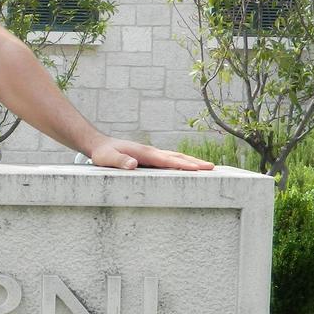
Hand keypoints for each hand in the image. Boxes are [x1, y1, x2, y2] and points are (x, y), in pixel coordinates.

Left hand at [84, 137, 215, 171]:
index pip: (168, 160)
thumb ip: (119, 162)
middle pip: (178, 157)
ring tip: (208, 168)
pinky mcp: (150, 157)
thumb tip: (133, 164)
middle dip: (195, 163)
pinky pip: (170, 160)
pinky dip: (182, 162)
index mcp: (145, 153)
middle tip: (213, 168)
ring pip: (176, 157)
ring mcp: (152, 154)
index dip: (183, 165)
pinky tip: (188, 168)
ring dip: (192, 162)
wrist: (100, 145)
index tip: (198, 168)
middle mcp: (152, 152)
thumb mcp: (107, 159)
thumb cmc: (103, 153)